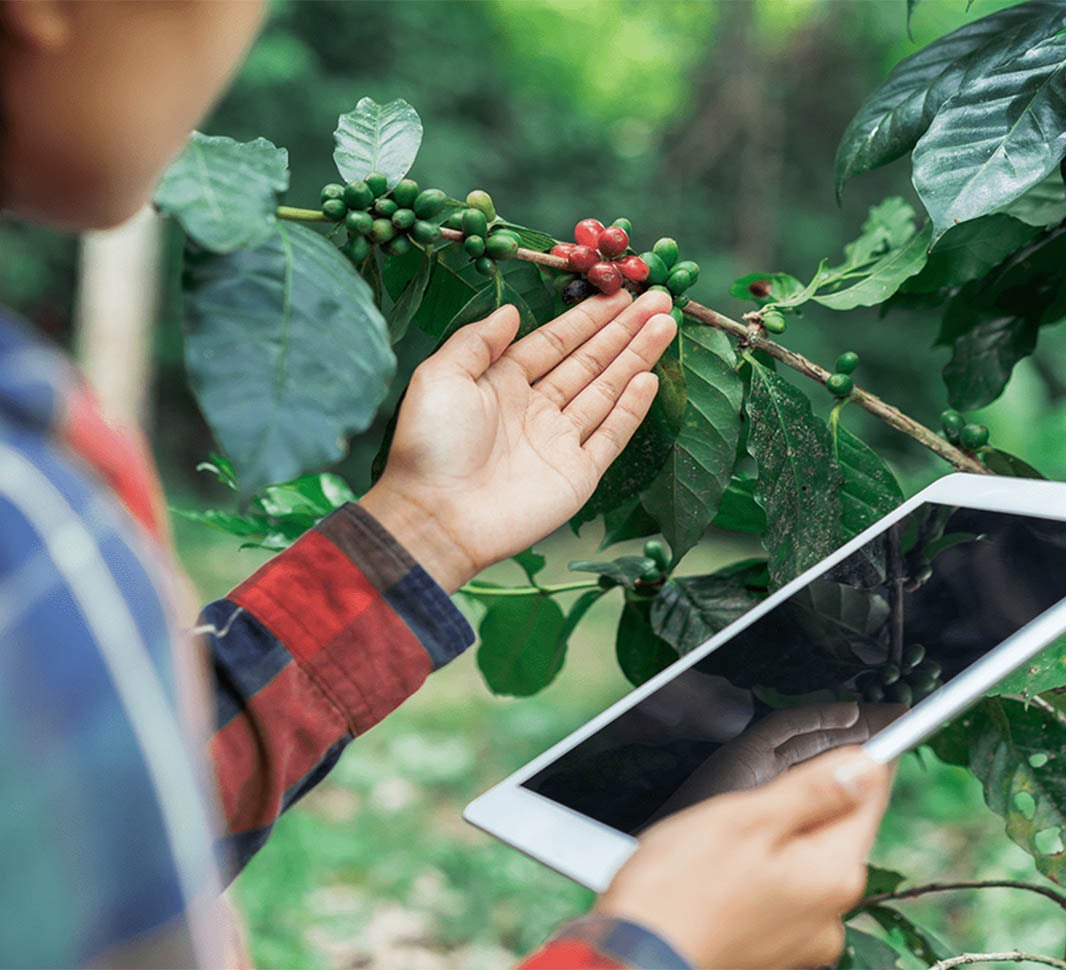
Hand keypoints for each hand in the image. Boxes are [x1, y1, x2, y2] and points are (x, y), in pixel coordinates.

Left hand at [360, 290, 676, 590]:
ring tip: (665, 325)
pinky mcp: (576, 474)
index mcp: (502, 383)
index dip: (587, 318)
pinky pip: (611, 434)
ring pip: (606, 390)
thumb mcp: (440, 376)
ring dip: (636, 358)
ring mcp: (559, 442)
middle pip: (589, 361)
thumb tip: (511, 311)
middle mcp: (535, 409)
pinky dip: (631, 408)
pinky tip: (649, 378)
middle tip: (659, 300)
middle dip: (623, 330)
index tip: (618, 292)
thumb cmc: (431, 445)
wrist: (437, 516)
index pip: (555, 342)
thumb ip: (477, 341)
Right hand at [596, 747, 892, 969]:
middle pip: (834, 831)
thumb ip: (811, 792)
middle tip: (752, 794)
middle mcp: (830, 914)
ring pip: (804, 862)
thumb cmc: (678, 890)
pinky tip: (720, 871)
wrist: (636, 957)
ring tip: (722, 839)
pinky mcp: (774, 951)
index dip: (860, 760)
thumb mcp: (745, 819)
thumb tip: (865, 768)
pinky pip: (782, 894)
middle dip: (803, 803)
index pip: (868, 798)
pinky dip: (760, 873)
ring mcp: (803, 940)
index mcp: (832, 874)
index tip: (858, 735)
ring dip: (776, 839)